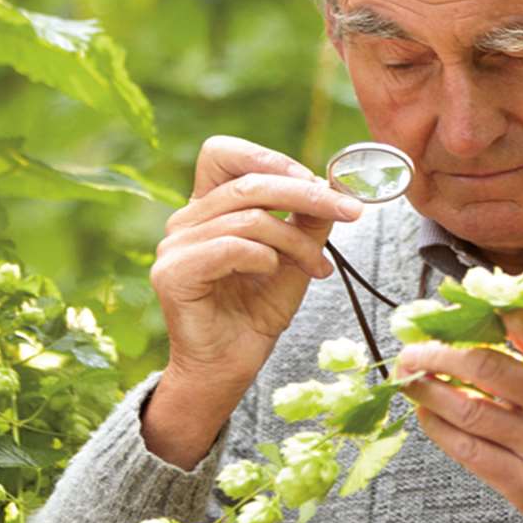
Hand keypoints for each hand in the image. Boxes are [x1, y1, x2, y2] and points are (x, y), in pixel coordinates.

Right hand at [144, 135, 362, 464]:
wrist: (229, 370)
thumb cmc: (256, 315)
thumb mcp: (294, 259)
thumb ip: (307, 222)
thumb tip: (334, 186)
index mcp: (207, 208)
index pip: (222, 152)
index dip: (268, 157)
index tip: (315, 181)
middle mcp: (184, 221)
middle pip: (248, 182)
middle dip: (306, 195)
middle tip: (349, 211)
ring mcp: (174, 246)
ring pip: (249, 217)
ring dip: (295, 240)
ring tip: (316, 266)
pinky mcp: (173, 274)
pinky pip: (231, 247)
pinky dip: (264, 258)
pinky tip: (273, 274)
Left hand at [394, 310, 522, 522]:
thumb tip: (494, 308)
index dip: (489, 312)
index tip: (456, 307)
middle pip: (489, 368)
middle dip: (440, 353)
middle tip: (414, 348)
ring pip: (470, 410)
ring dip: (428, 389)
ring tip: (409, 377)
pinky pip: (468, 451)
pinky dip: (439, 427)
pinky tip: (426, 414)